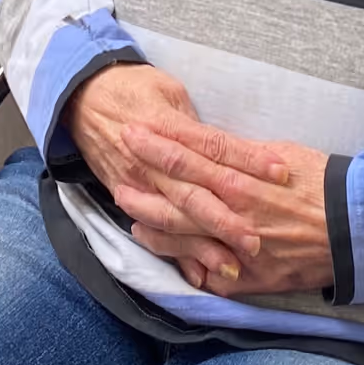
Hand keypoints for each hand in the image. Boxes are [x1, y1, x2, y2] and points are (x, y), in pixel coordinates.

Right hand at [64, 64, 288, 284]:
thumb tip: (230, 148)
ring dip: (203, 245)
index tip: (280, 172)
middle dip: (226, 218)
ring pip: (176, 219)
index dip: (248, 158)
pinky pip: (154, 231)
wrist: (83, 96)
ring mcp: (140, 184)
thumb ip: (198, 125)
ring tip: (232, 267)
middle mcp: (154, 162)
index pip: (215, 145)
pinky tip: (197, 276)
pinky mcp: (129, 197)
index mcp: (168, 127)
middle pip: (195, 191)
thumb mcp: (169, 93)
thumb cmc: (133, 88)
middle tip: (258, 239)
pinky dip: (175, 255)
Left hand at [115, 110, 331, 298]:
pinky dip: (183, 262)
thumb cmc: (321, 184)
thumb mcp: (281, 155)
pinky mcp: (247, 278)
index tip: (134, 131)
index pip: (192, 156)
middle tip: (117, 169)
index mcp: (244, 178)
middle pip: (178, 196)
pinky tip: (163, 253)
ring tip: (130, 213)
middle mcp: (236, 213)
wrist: (356, 230)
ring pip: (184, 236)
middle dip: (145, 182)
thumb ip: (242, 156)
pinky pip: (207, 273)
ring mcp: (238, 248)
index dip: (159, 144)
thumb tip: (210, 149)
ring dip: (153, 224)